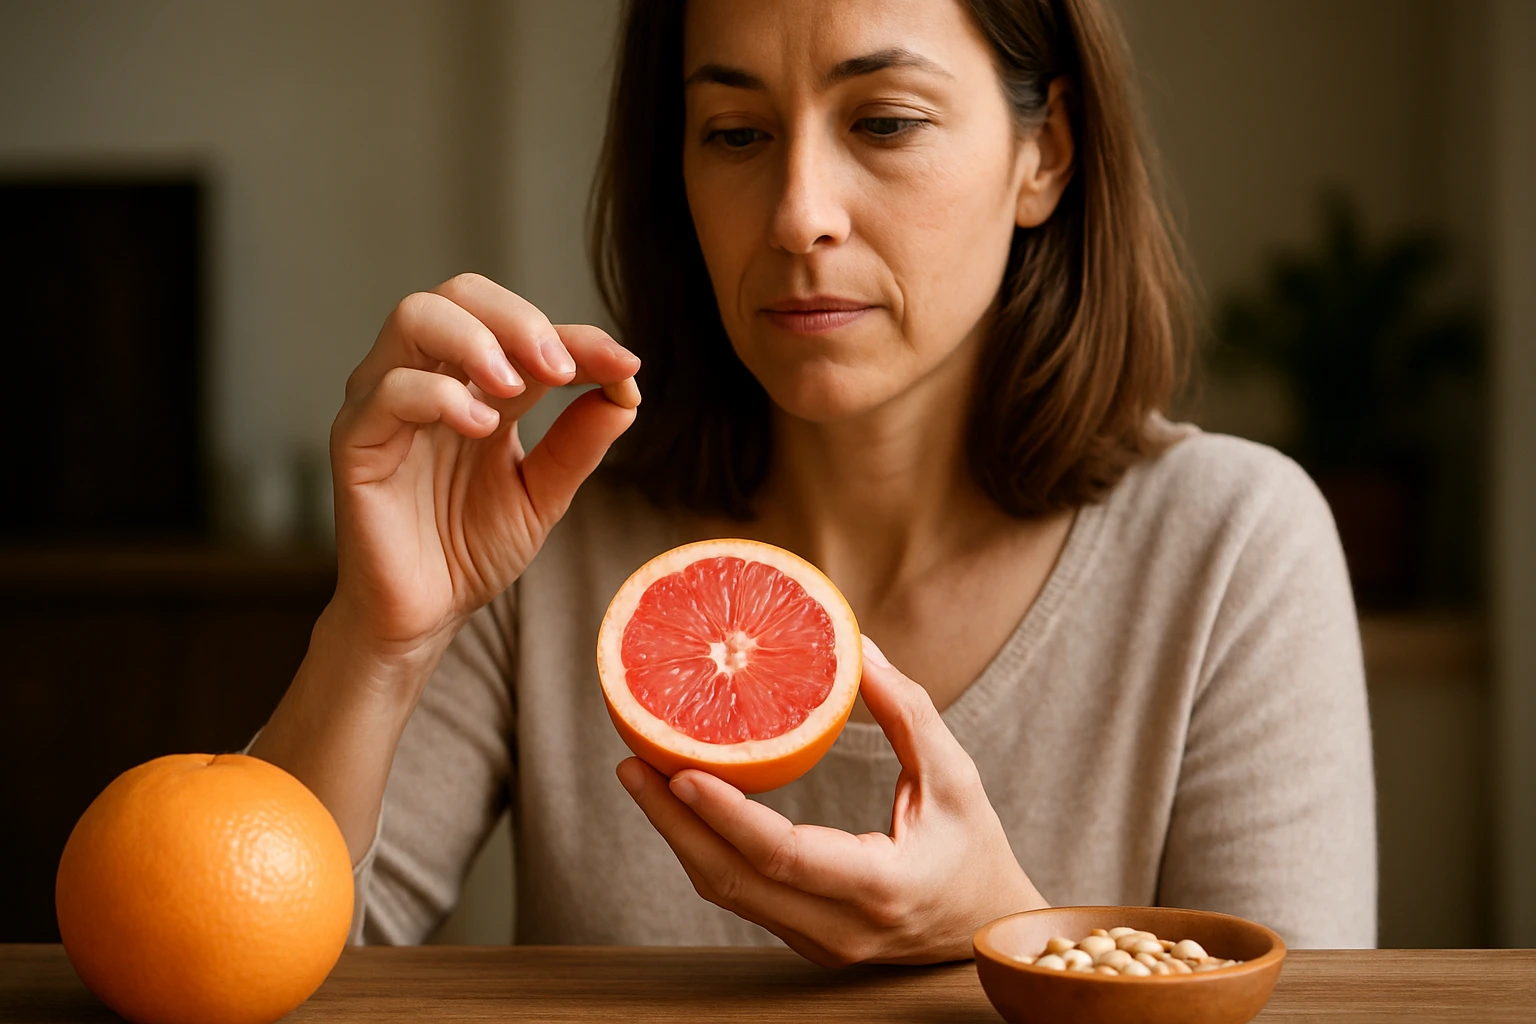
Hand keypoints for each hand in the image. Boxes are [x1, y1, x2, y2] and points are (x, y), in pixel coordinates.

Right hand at [329, 273, 640, 668]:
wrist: (424, 616)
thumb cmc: (471, 551)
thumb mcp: (544, 493)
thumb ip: (580, 441)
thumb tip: (628, 386)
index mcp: (476, 385)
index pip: (522, 330)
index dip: (578, 338)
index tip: (624, 364)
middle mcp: (429, 379)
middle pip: (460, 293)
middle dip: (520, 319)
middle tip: (562, 366)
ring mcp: (386, 403)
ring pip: (414, 317)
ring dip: (477, 339)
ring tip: (517, 387)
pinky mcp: (355, 440)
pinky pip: (387, 390)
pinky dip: (439, 395)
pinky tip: (480, 428)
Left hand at [616, 635, 1047, 965]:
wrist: (988, 930)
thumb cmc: (974, 849)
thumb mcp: (955, 776)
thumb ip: (906, 712)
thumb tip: (855, 647)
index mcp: (880, 887)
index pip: (785, 856)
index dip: (727, 815)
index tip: (680, 770)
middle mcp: (838, 927)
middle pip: (732, 881)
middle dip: (673, 823)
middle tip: (632, 763)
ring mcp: (815, 941)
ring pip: (727, 893)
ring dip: (678, 836)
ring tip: (641, 776)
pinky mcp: (801, 936)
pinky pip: (740, 894)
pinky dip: (704, 848)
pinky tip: (680, 805)